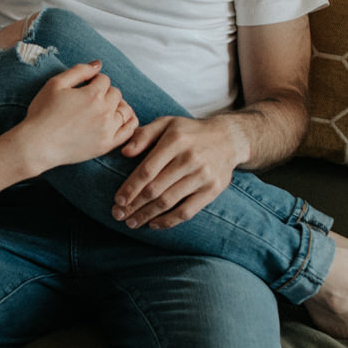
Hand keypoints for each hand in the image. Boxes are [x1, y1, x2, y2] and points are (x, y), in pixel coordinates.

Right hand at [20, 62, 138, 170]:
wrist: (37, 144)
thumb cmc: (42, 113)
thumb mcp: (55, 84)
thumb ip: (79, 71)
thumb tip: (98, 65)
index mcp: (93, 94)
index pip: (104, 80)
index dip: (93, 81)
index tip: (83, 89)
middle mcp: (104, 111)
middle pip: (116, 94)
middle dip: (105, 93)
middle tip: (90, 100)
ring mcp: (107, 129)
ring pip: (125, 110)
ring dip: (116, 106)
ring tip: (103, 110)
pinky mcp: (107, 145)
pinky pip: (129, 131)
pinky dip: (129, 123)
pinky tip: (119, 120)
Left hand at [113, 116, 247, 228]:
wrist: (229, 139)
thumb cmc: (190, 132)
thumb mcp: (167, 123)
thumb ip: (144, 135)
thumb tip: (125, 153)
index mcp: (175, 141)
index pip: (147, 170)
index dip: (130, 188)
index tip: (117, 200)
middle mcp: (189, 159)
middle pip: (155, 189)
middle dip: (133, 205)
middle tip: (118, 215)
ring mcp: (202, 176)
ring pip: (168, 202)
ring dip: (146, 215)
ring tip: (132, 223)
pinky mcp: (212, 190)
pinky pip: (186, 211)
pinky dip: (168, 221)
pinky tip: (153, 224)